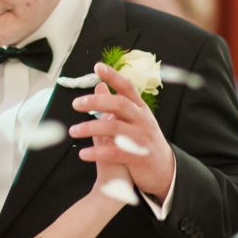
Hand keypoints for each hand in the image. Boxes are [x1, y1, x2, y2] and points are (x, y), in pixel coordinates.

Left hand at [69, 62, 175, 198]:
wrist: (165, 170)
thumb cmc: (144, 141)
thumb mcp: (135, 120)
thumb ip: (117, 104)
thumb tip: (99, 85)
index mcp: (141, 109)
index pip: (128, 88)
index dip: (114, 76)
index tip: (97, 67)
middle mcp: (143, 120)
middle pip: (119, 105)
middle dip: (96, 102)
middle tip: (76, 104)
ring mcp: (142, 138)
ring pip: (114, 128)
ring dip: (90, 128)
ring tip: (73, 131)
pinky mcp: (139, 157)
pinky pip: (114, 152)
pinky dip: (97, 152)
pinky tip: (83, 153)